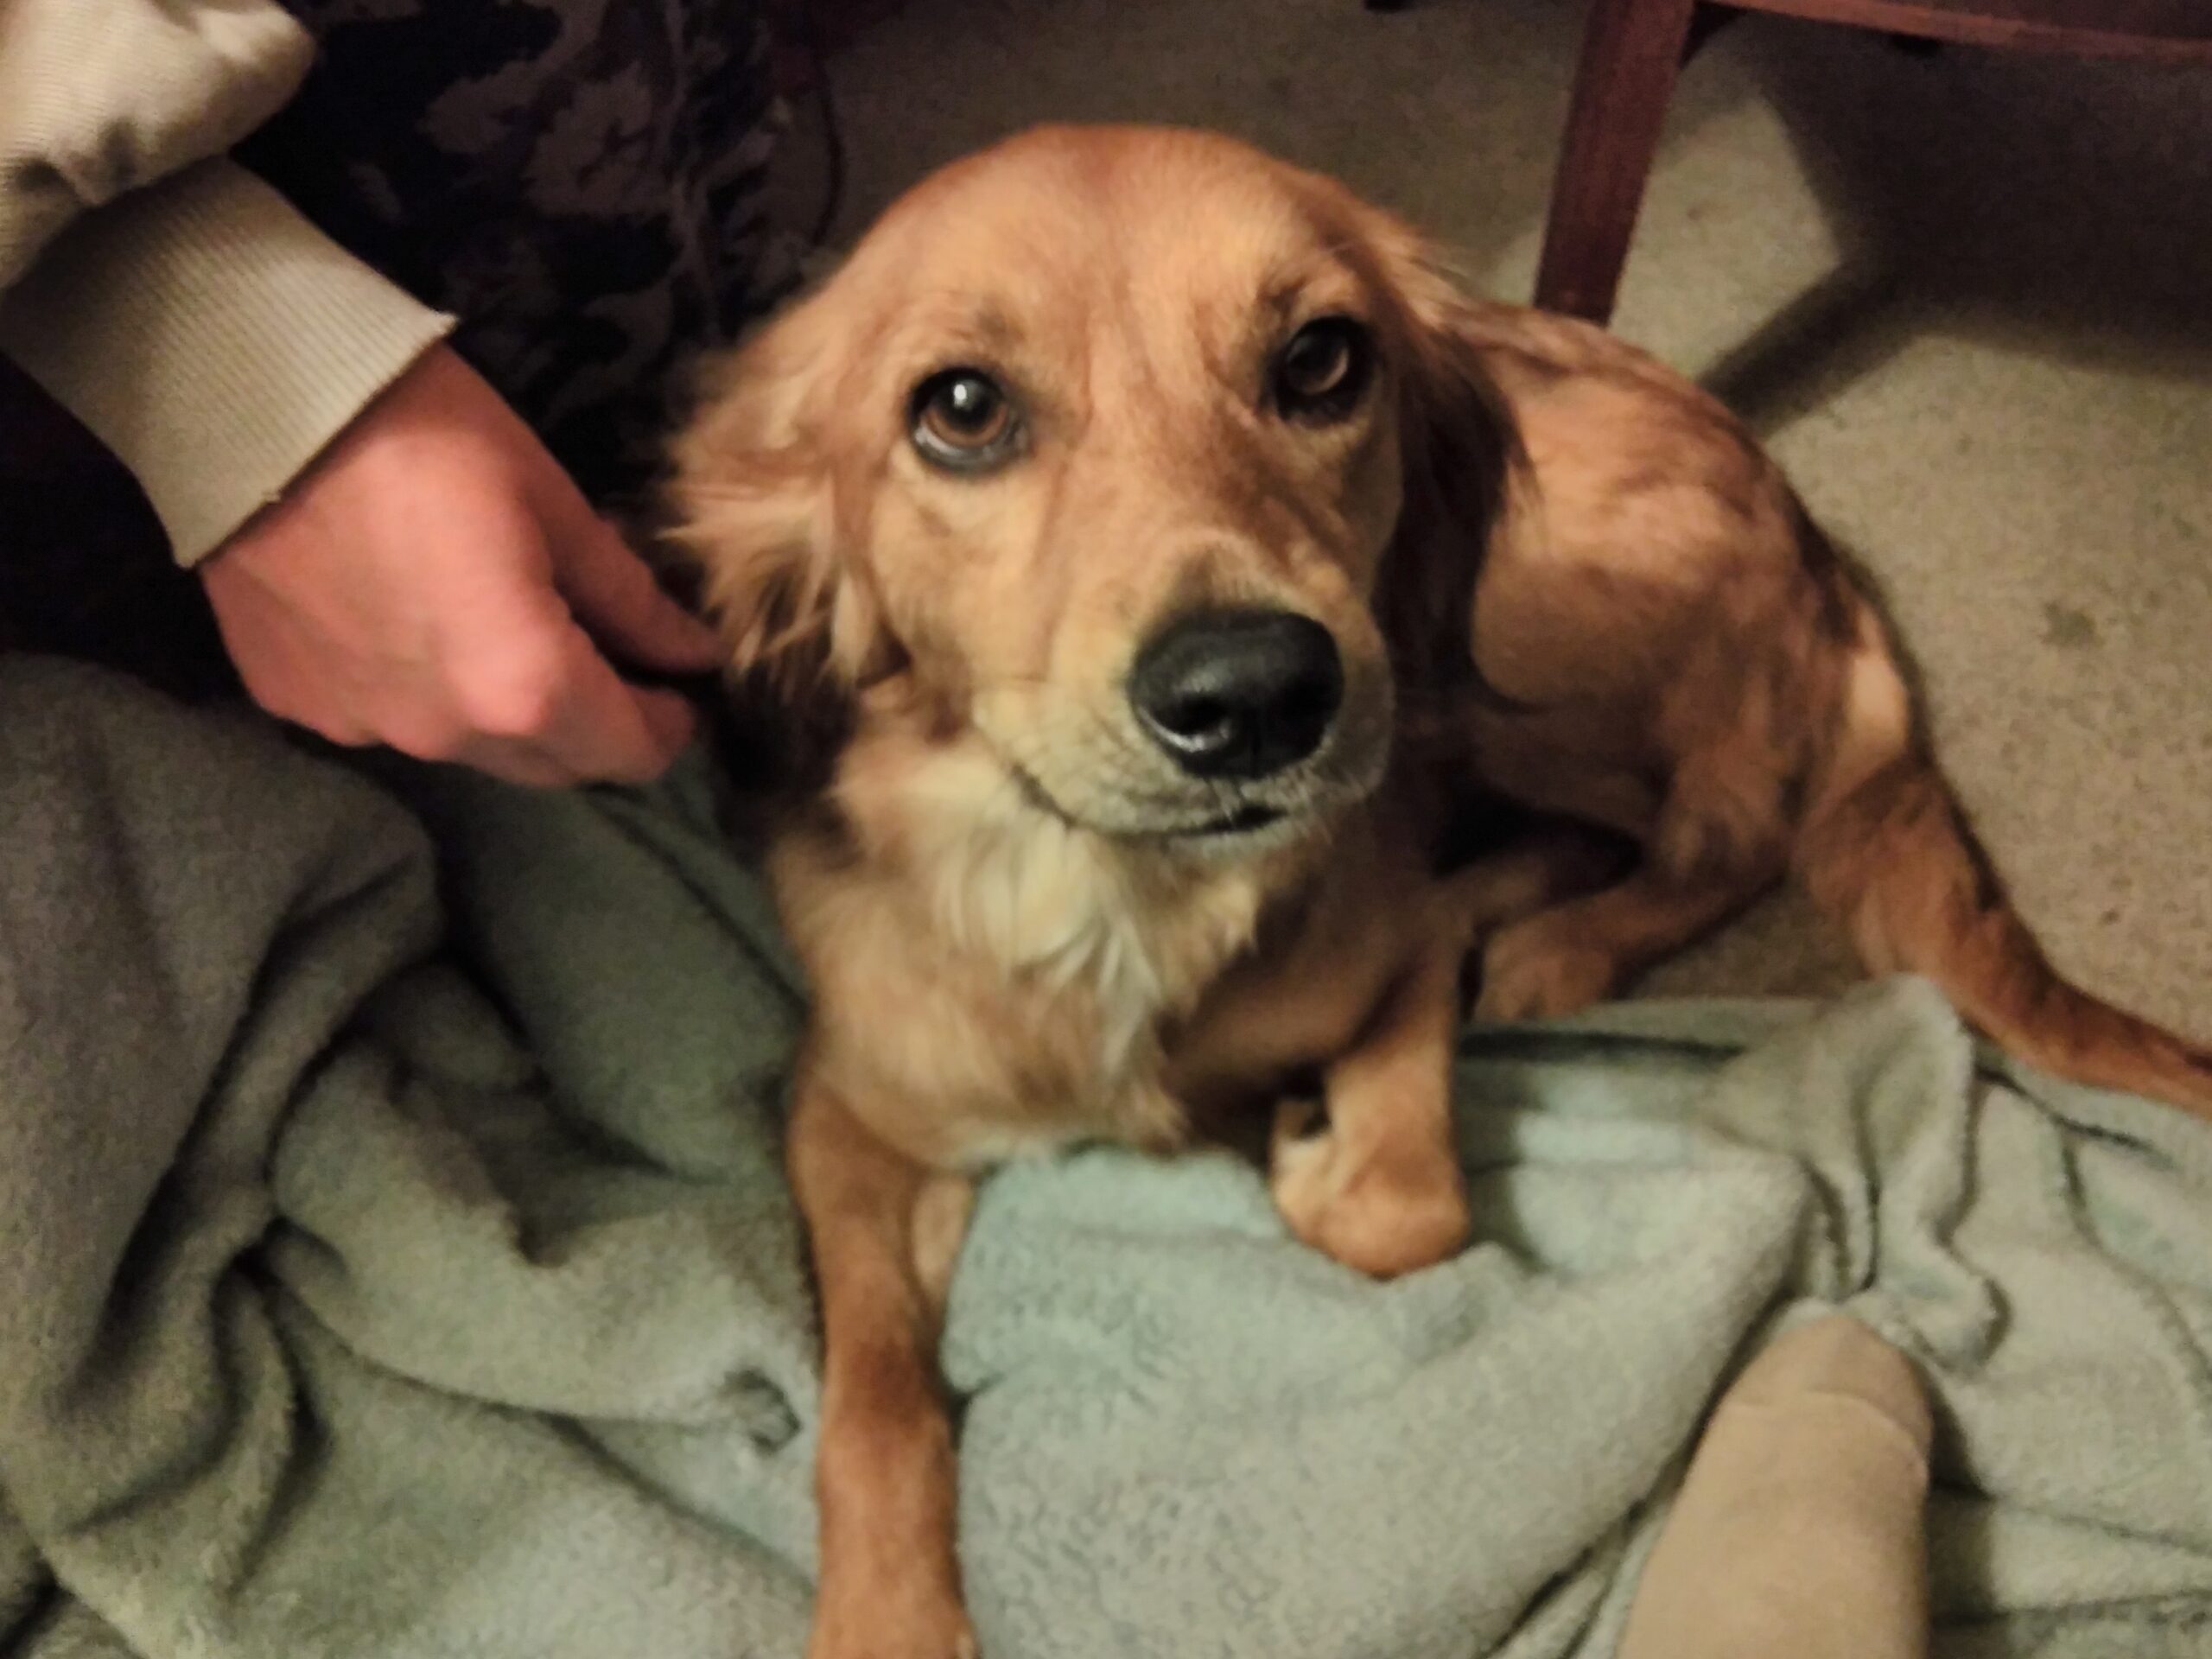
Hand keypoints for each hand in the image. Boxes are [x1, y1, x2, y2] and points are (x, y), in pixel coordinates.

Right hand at [199, 345, 721, 786]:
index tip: (680, 691)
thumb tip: (694, 655)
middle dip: (596, 725)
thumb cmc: (431, 436)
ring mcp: (362, 729)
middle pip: (553, 765)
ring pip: (470, 750)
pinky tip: (415, 626)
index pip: (628, 753)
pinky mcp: (296, 705)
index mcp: (524, 689)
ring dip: (507, 713)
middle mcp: (445, 736)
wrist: (256, 403)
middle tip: (611, 664)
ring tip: (513, 639)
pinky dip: (421, 691)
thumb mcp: (556, 507)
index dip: (667, 727)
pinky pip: (387, 720)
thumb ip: (631, 601)